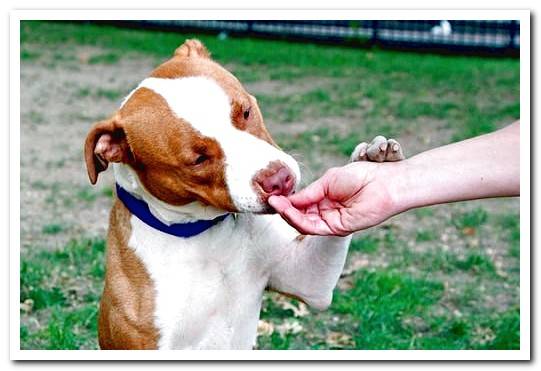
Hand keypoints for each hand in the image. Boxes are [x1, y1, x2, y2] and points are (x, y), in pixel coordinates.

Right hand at [269, 161, 398, 235]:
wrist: (383, 183)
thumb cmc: (360, 177)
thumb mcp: (328, 181)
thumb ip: (309, 193)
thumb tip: (288, 200)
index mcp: (324, 199)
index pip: (300, 204)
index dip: (286, 201)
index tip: (272, 195)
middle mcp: (326, 212)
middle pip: (299, 215)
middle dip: (284, 209)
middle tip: (271, 201)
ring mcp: (332, 221)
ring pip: (304, 223)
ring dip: (288, 215)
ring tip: (277, 205)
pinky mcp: (338, 229)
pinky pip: (314, 227)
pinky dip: (299, 220)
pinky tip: (290, 210)